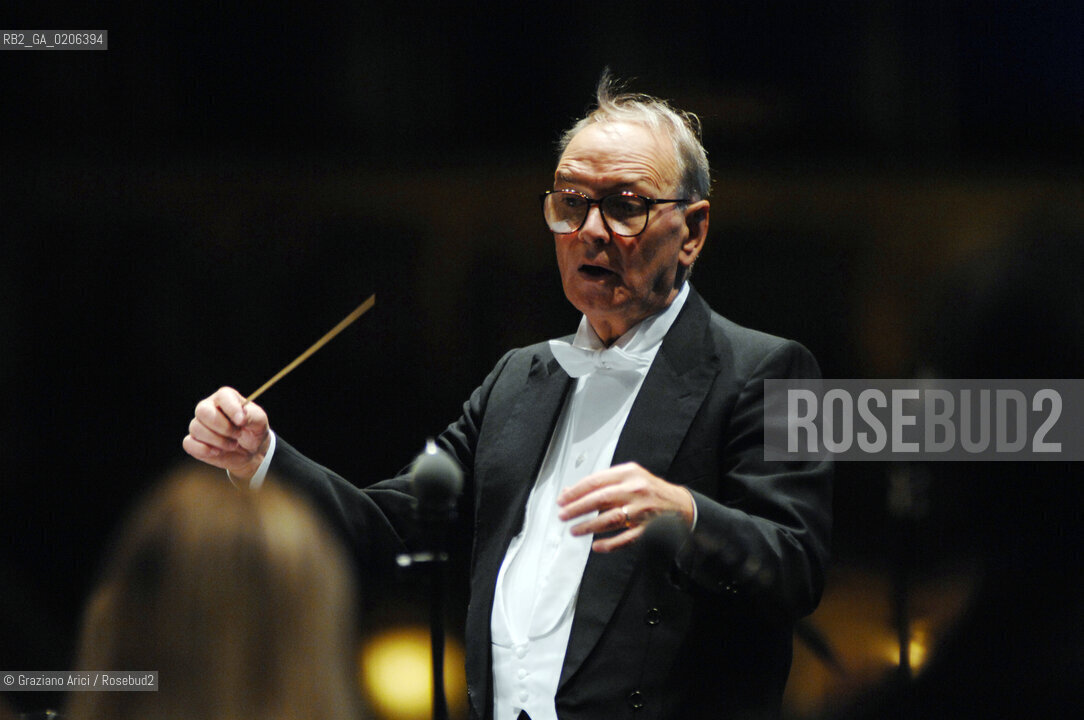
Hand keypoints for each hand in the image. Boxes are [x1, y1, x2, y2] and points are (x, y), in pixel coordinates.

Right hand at [182, 386, 270, 480]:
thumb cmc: (254, 431)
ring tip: (233, 444)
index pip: (223, 397)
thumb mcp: (259, 421)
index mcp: (225, 397)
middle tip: (237, 434)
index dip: (232, 409)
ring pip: (196, 429)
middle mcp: (209, 407)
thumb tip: (240, 417)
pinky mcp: (194, 441)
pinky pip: (189, 443)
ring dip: (218, 441)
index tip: (242, 422)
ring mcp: (199, 424)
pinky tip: (218, 452)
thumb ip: (251, 415)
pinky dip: (204, 450)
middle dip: (223, 427)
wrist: (250, 451)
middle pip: (203, 411)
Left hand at [556, 462, 694, 552]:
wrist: (679, 504)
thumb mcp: (628, 477)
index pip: (596, 481)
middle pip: (600, 499)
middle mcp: (635, 490)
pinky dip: (609, 543)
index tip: (563, 499)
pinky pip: (625, 538)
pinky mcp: (648, 529)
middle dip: (578, 508)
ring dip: (589, 526)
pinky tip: (596, 546)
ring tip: (575, 530)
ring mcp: (642, 510)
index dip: (576, 491)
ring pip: (610, 519)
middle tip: (563, 515)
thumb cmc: (649, 490)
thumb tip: (571, 491)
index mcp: (628, 473)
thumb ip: (601, 483)